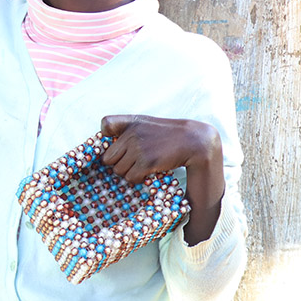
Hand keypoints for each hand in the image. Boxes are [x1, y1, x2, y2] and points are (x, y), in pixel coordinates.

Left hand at [101, 114, 224, 244]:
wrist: (194, 141)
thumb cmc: (169, 134)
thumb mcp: (147, 124)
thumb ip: (128, 129)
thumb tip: (107, 138)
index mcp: (131, 122)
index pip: (105, 124)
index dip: (106, 137)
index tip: (115, 146)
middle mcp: (132, 134)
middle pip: (108, 157)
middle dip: (118, 163)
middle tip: (131, 163)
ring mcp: (138, 148)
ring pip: (118, 170)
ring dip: (128, 172)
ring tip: (141, 167)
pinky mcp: (147, 162)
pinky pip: (131, 177)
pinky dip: (137, 179)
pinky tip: (146, 173)